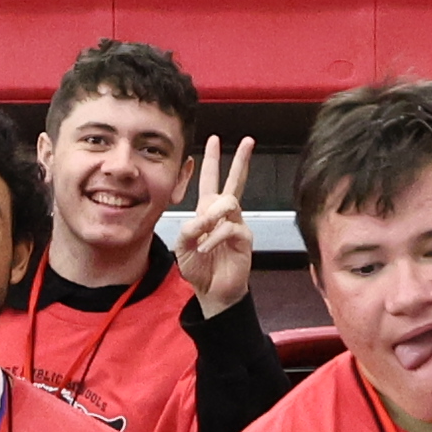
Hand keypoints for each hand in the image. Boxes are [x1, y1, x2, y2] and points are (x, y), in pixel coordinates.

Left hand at [179, 134, 257, 316]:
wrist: (212, 291)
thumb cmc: (198, 268)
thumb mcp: (182, 245)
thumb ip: (188, 228)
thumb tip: (204, 218)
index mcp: (207, 211)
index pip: (210, 180)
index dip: (211, 160)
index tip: (214, 139)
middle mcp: (224, 214)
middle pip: (234, 181)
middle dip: (241, 160)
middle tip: (248, 141)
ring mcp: (236, 224)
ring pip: (228, 203)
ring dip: (212, 215)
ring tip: (202, 232)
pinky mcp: (244, 238)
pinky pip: (230, 228)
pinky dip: (215, 237)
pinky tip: (206, 248)